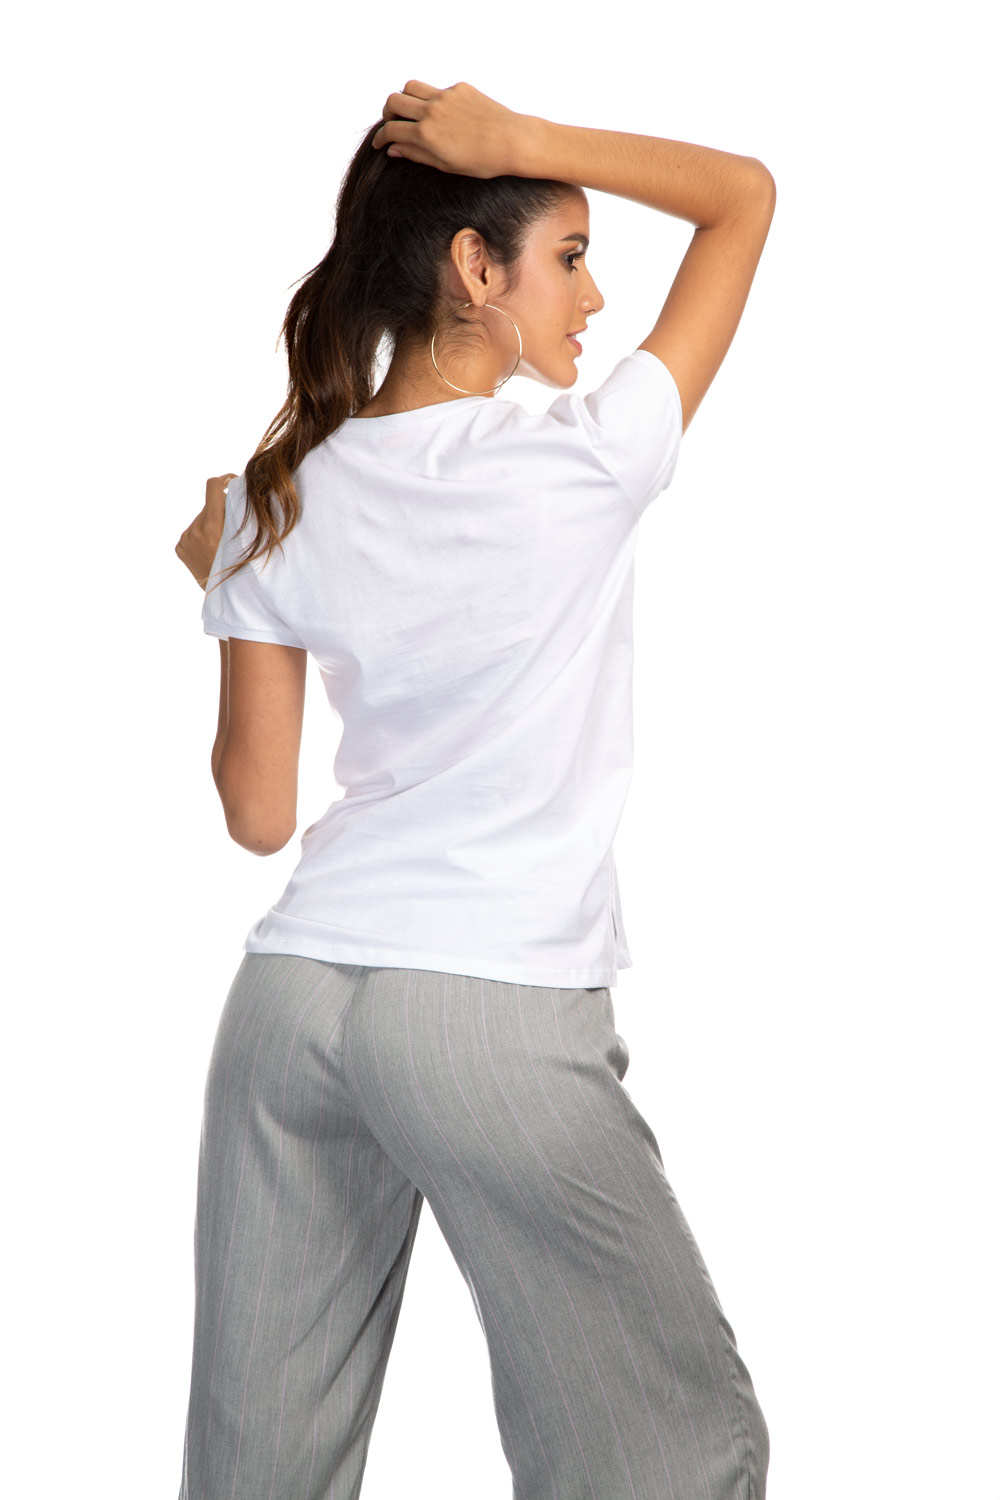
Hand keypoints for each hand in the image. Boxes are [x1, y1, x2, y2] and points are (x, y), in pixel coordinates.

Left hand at [176, 473, 235, 589]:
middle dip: (220, 512)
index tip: (232, 481)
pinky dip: (202, 537)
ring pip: (201, 521)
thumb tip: (237, 490)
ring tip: (220, 547)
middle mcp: (194, 530)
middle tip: (231, 530)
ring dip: (211, 526)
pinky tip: (209, 551)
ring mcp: (185, 539)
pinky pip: (193, 533)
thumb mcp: (244, 539)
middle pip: (209, 507)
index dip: (224, 479)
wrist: (223, 595)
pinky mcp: (180, 547)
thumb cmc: (241, 567)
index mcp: (211, 525)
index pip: (213, 487)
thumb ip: (238, 515)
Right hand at [371, 79, 533, 178]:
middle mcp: (432, 111)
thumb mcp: (445, 165)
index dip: (380, 138)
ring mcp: (446, 96)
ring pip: (411, 86)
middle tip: (392, 123)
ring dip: (405, 98)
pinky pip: (438, 89)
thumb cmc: (482, 161)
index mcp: (426, 134)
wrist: (512, 141)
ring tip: (411, 111)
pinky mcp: (460, 88)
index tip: (380, 143)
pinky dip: (433, 99)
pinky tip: (444, 114)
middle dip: (388, 113)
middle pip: (394, 101)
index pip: (391, 130)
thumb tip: (394, 148)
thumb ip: (417, 154)